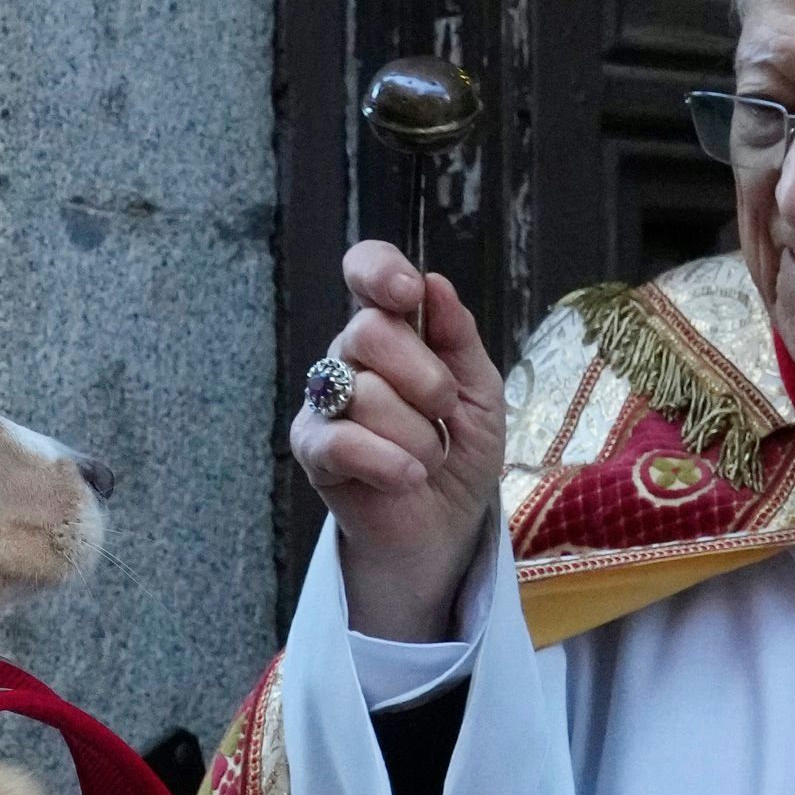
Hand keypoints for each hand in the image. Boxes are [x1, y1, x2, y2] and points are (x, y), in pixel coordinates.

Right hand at [287, 241, 506, 640]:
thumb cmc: (461, 451)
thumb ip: (459, 338)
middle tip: (444, 412)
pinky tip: (411, 476)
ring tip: (429, 457)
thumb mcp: (481, 391)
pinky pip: (342, 440)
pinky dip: (387, 461)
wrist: (446, 524)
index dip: (379, 270)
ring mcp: (326, 400)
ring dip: (418, 435)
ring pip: (365, 393)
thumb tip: (435, 285)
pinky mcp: (313, 448)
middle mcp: (352, 355)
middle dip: (424, 378)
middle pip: (369, 330)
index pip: (366, 270)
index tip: (408, 293)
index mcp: (394, 329)